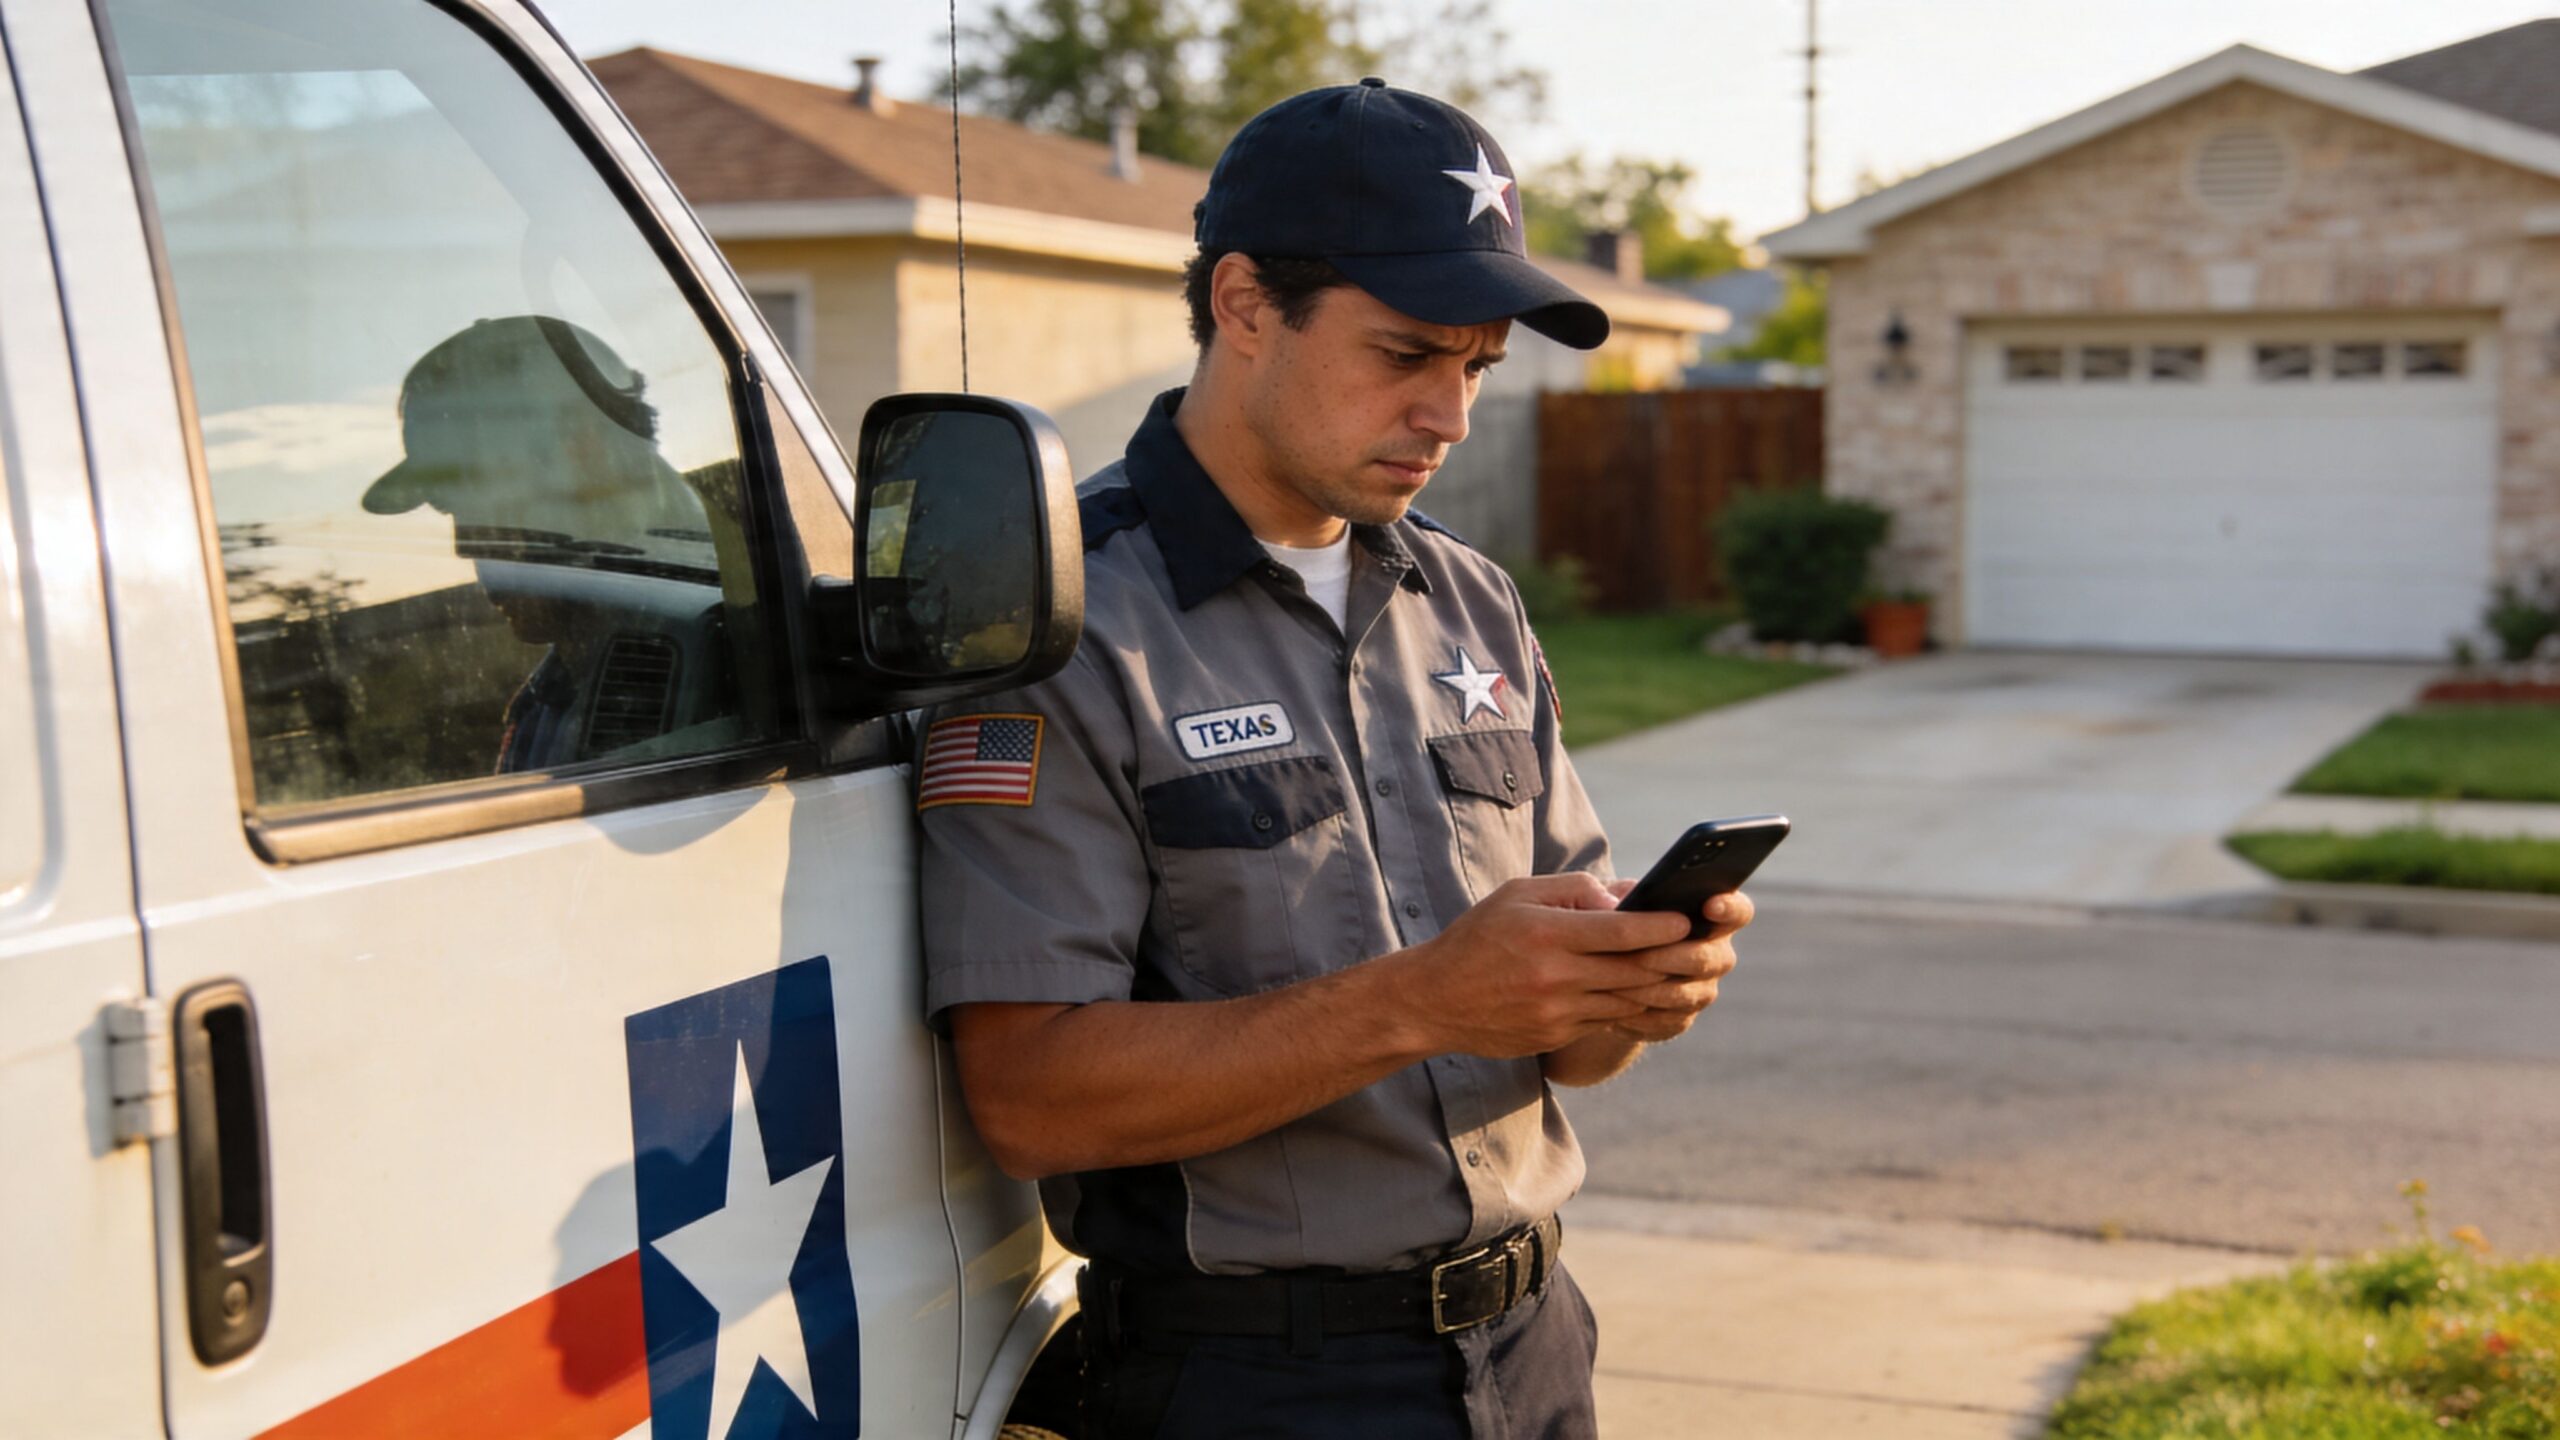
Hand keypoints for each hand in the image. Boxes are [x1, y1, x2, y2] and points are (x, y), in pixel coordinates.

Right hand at [1387, 872, 1694, 1059]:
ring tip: (1684, 971)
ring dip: (1660, 987)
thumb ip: (1573, 889)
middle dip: (1673, 958)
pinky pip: (1606, 1020)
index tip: (1687, 919)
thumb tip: (1624, 897)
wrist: (1434, 1000)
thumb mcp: (1517, 895)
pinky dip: (1630, 1006)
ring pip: (1627, 1000)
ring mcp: (1557, 1012)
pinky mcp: (1555, 1035)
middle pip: (1634, 970)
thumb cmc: (1478, 937)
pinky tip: (1646, 994)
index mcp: (1547, 933)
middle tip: (1703, 947)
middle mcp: (1555, 976)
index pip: (1620, 930)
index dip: (1661, 926)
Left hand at [1601, 884, 1753, 1042]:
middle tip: (1640, 956)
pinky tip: (1615, 1009)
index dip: (1730, 908)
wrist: (1598, 969)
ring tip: (1617, 984)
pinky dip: (1640, 1016)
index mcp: (1708, 915)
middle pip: (1710, 958)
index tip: (1710, 905)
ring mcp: (1701, 989)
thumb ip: (1617, 895)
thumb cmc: (1612, 920)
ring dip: (1652, 989)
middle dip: (1673, 957)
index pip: (1737, 911)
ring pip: (1687, 994)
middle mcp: (1715, 953)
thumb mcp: (1612, 898)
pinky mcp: (1679, 1019)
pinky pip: (1666, 1021)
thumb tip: (1615, 906)